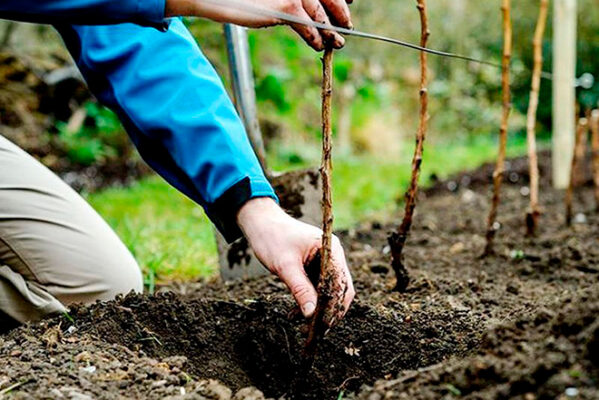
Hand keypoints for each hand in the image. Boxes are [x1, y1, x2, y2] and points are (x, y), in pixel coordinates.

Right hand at [165, 0, 353, 50]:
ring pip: (320, 14)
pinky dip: (314, 37)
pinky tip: (318, 45)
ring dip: (330, 31)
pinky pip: (307, 25)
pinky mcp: (287, 6)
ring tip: (337, 43)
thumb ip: (292, 2)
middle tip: (347, 29)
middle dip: (340, 15)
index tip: (347, 10)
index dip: (340, 0)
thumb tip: (313, 15)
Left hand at [237, 197, 354, 324]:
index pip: (341, 282)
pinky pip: (319, 288)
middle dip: (329, 310)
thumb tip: (311, 314)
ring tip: (303, 324)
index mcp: (330, 248)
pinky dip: (310, 300)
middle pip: (340, 288)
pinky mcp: (316, 267)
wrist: (260, 224)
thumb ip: (300, 289)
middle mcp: (333, 255)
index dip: (335, 305)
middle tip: (316, 331)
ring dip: (318, 308)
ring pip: (330, 291)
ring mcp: (325, 261)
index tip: (323, 324)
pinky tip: (297, 313)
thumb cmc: (272, 238)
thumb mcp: (285, 266)